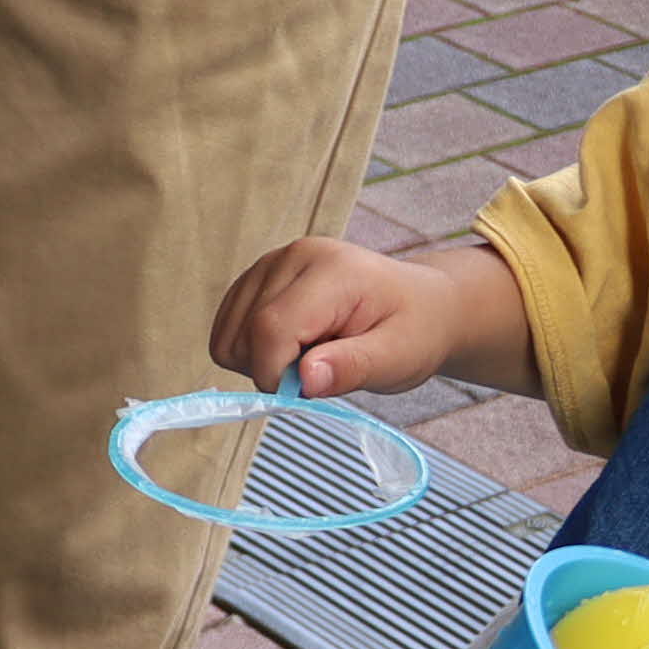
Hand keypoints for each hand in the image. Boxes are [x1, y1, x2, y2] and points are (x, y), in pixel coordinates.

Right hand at [212, 236, 467, 397]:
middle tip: (320, 367)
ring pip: (228, 336)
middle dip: (273, 368)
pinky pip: (226, 330)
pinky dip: (252, 350)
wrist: (421, 305)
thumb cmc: (414, 329)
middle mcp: (292, 257)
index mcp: (332, 270)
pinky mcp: (255, 278)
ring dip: (260, 360)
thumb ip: (352, 367)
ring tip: (309, 353)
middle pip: (243, 334)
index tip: (305, 391)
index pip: (270, 328)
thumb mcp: (398, 358)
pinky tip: (293, 345)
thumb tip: (304, 381)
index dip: (275, 373)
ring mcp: (268, 264)